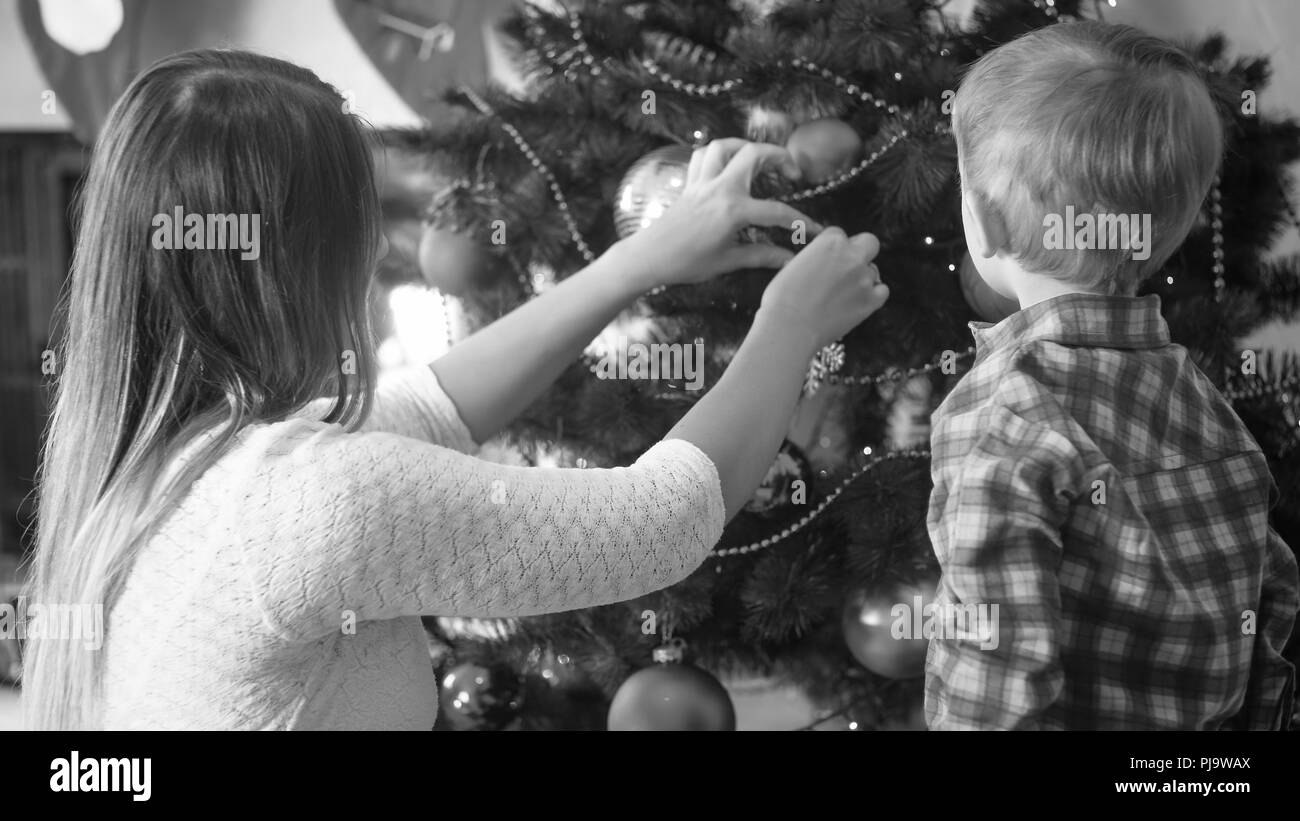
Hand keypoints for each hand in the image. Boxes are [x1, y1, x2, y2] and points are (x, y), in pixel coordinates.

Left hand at [610, 139, 821, 290]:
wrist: (649, 257)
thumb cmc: (687, 263)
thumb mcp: (728, 261)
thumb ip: (761, 256)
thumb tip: (789, 259)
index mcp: (733, 211)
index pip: (777, 212)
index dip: (800, 222)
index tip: (815, 230)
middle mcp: (719, 189)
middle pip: (753, 154)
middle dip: (779, 156)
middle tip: (791, 172)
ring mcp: (702, 182)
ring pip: (725, 146)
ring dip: (746, 146)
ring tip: (760, 161)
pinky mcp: (690, 183)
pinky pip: (703, 155)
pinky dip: (718, 153)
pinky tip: (728, 165)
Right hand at [759, 228, 888, 349]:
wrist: (789, 327)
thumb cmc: (783, 299)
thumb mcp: (792, 265)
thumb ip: (814, 258)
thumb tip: (820, 263)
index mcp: (831, 241)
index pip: (839, 234)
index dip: (833, 248)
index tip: (827, 260)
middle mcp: (851, 255)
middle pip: (869, 243)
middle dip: (860, 252)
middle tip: (847, 267)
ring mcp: (864, 278)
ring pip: (873, 271)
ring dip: (862, 278)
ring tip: (842, 294)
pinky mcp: (871, 301)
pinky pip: (882, 291)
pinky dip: (873, 296)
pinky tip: (857, 302)